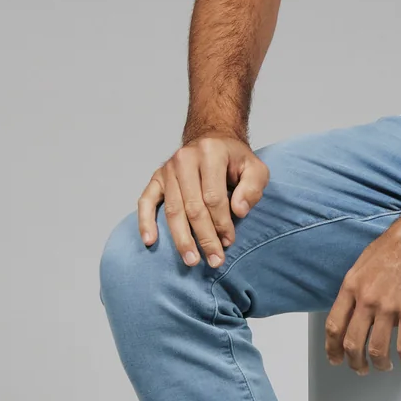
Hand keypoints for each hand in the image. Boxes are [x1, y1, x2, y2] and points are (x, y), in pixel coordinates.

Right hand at [139, 134, 269, 267]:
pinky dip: (145, 222)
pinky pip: (146, 201)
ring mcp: (168, 168)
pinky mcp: (156, 177)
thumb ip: (253, 188)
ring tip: (191, 260)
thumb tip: (239, 211)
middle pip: (193, 207)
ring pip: (173, 210)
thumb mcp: (255, 168)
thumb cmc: (234, 160)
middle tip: (214, 260)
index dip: (222, 223)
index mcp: (210, 153)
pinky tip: (150, 241)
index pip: (214, 197)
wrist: (212, 140)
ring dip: (182, 239)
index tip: (229, 242)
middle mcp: (185, 158)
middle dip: (204, 237)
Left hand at [324, 211, 400, 373]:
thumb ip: (357, 287)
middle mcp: (366, 299)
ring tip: (383, 367)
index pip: (334, 325)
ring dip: (379, 364)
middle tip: (359, 368)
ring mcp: (388, 307)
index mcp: (352, 286)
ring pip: (376, 349)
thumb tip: (356, 307)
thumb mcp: (365, 261)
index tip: (335, 357)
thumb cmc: (399, 243)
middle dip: (354, 361)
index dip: (332, 347)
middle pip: (352, 342)